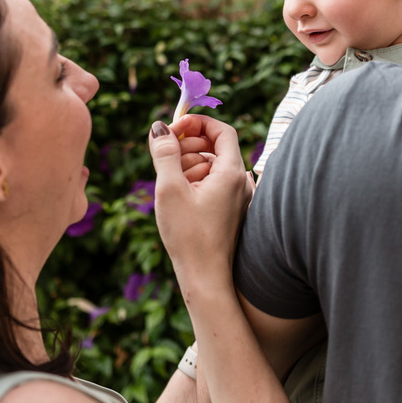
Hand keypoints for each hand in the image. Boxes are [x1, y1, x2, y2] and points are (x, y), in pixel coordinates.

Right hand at [149, 116, 250, 291]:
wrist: (206, 278)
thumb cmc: (189, 236)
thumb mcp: (169, 189)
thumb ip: (164, 153)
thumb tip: (159, 127)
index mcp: (232, 173)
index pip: (221, 130)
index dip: (197, 123)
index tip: (173, 129)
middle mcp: (242, 182)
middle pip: (215, 147)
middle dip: (189, 146)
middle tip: (166, 157)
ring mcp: (239, 198)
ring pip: (212, 167)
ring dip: (190, 166)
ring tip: (172, 185)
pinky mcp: (231, 212)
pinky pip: (214, 185)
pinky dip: (196, 183)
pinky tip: (180, 199)